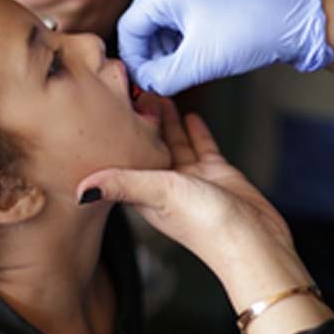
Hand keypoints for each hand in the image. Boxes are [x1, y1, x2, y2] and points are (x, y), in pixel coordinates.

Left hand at [76, 96, 332, 333]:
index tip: (112, 104)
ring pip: (175, 141)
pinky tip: (191, 114)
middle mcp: (166, 185)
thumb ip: (122, 184)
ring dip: (167, 120)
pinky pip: (202, 146)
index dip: (119, 132)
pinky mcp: (217, 174)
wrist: (253, 244)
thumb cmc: (206, 225)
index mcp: (146, 191)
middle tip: (135, 89)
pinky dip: (195, 130)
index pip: (127, 155)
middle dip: (142, 120)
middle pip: (149, 145)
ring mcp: (192, 179)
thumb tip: (80, 190)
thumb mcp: (159, 194)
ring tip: (158, 93)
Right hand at [118, 0, 333, 95]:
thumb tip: (143, 85)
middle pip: (142, 21)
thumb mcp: (200, 63)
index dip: (133, 58)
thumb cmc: (248, 36)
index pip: (130, 25)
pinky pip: (177, 17)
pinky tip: (190, 58)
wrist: (292, 23)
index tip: (142, 83)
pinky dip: (178, 40)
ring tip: (178, 71)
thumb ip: (162, 78)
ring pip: (160, 21)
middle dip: (148, 54)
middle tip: (159, 80)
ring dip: (163, 49)